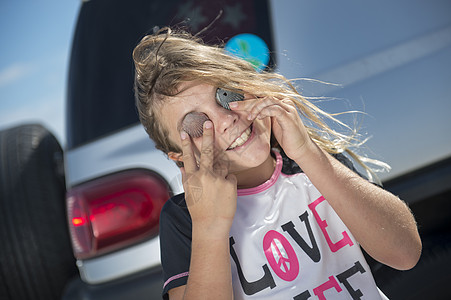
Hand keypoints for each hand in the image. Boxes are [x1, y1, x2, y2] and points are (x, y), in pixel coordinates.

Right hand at [180, 120, 236, 236]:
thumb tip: (182, 166)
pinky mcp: (230, 183)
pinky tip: (224, 195)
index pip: (188, 157)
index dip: (185, 144)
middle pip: (206, 151)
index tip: (185, 132)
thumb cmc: (199, 210)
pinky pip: (230, 177)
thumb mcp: (189, 193)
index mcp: (192, 178)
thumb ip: (186, 177)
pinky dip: (228, 183)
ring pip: (221, 164)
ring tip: (216, 185)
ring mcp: (218, 179)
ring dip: (220, 169)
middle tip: (208, 123)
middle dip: (207, 136)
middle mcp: (205, 176)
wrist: (211, 225)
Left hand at [230, 96, 311, 161]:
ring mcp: (288, 108)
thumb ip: (261, 112)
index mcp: (279, 102)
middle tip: (233, 105)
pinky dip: (264, 112)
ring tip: (248, 116)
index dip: (249, 92)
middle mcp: (284, 102)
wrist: (300, 148)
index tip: (237, 89)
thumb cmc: (286, 135)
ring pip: (268, 100)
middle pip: (262, 97)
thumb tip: (247, 103)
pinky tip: (258, 117)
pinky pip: (275, 109)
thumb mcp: (271, 122)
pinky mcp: (289, 116)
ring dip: (255, 107)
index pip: (261, 95)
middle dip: (246, 101)